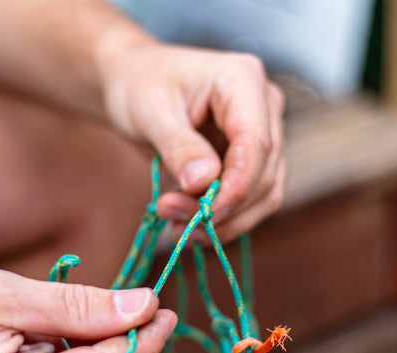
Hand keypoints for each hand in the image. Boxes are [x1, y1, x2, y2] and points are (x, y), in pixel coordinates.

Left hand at [102, 41, 285, 241]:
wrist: (133, 83)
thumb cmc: (139, 85)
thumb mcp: (150, 111)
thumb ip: (179, 146)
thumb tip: (204, 181)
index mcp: (243, 81)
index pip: (257, 143)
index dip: (237, 186)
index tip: (206, 215)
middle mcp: (263, 108)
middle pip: (263, 175)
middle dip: (222, 208)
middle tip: (170, 214)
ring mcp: (260, 136)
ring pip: (263, 195)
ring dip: (224, 221)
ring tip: (176, 226)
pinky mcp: (249, 162)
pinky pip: (250, 202)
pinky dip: (222, 221)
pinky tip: (189, 225)